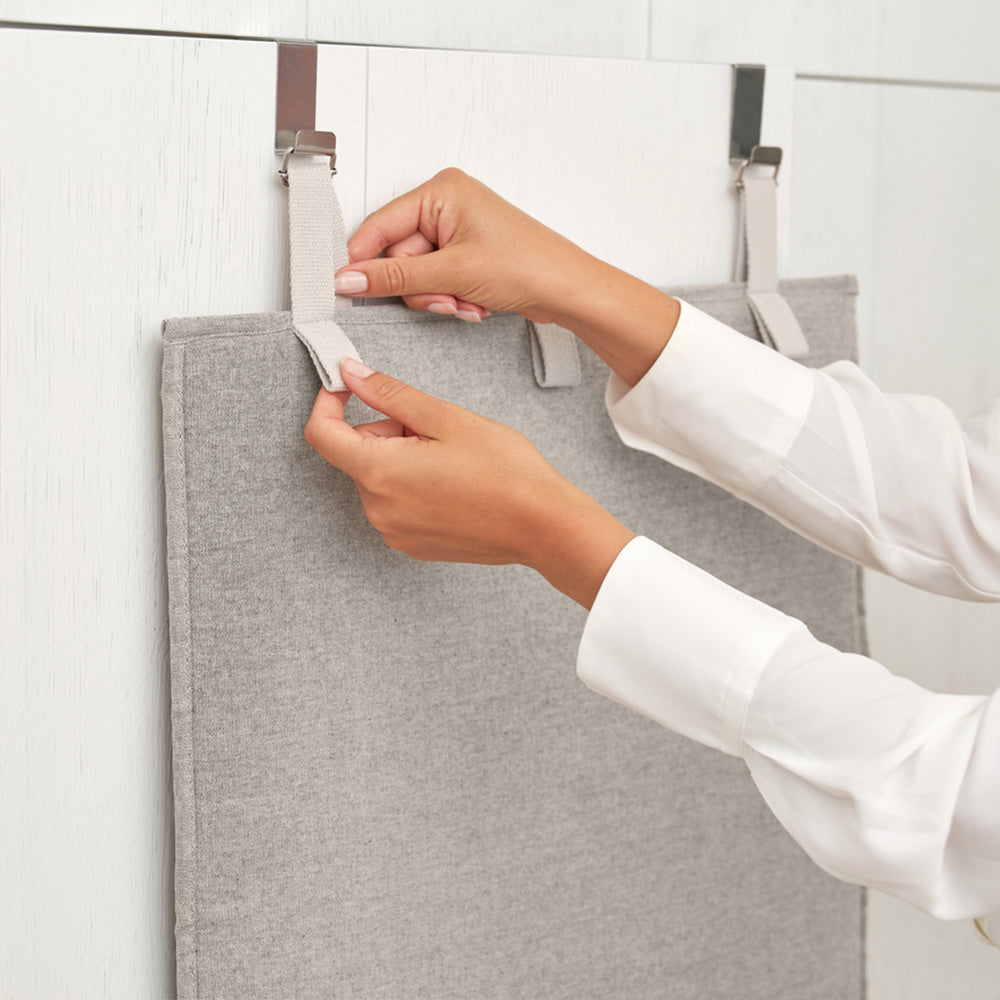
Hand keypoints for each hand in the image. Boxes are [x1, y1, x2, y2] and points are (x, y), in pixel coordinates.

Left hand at [304, 357, 634, 608]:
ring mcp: (395, 531)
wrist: (542, 526)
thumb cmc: (506, 474)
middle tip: (433, 425)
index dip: (328, 402)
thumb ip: (391, 394)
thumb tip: (352, 376)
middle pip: (357, 454)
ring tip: (450, 458)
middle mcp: (379, 509)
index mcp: (381, 473)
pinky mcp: (412, 544)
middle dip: (386, 429)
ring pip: (379, 477)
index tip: (345, 387)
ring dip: (401, 458)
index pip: (322, 433)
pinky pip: (395, 504)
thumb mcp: (447, 419)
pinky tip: (452, 483)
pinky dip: (412, 486)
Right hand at [334, 167, 591, 322]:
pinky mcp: (466, 255)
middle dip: (421, 287)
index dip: (363, 260)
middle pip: (399, 256)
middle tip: (445, 298)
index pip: (380, 226)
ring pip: (417, 276)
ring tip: (466, 300)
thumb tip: (350, 279)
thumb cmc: (528, 264)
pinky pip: (437, 282)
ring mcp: (457, 231)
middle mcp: (447, 205)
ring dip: (438, 297)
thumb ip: (395, 278)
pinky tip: (474, 302)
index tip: (346, 288)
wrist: (568, 290)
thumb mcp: (452, 272)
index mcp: (441, 191)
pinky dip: (451, 298)